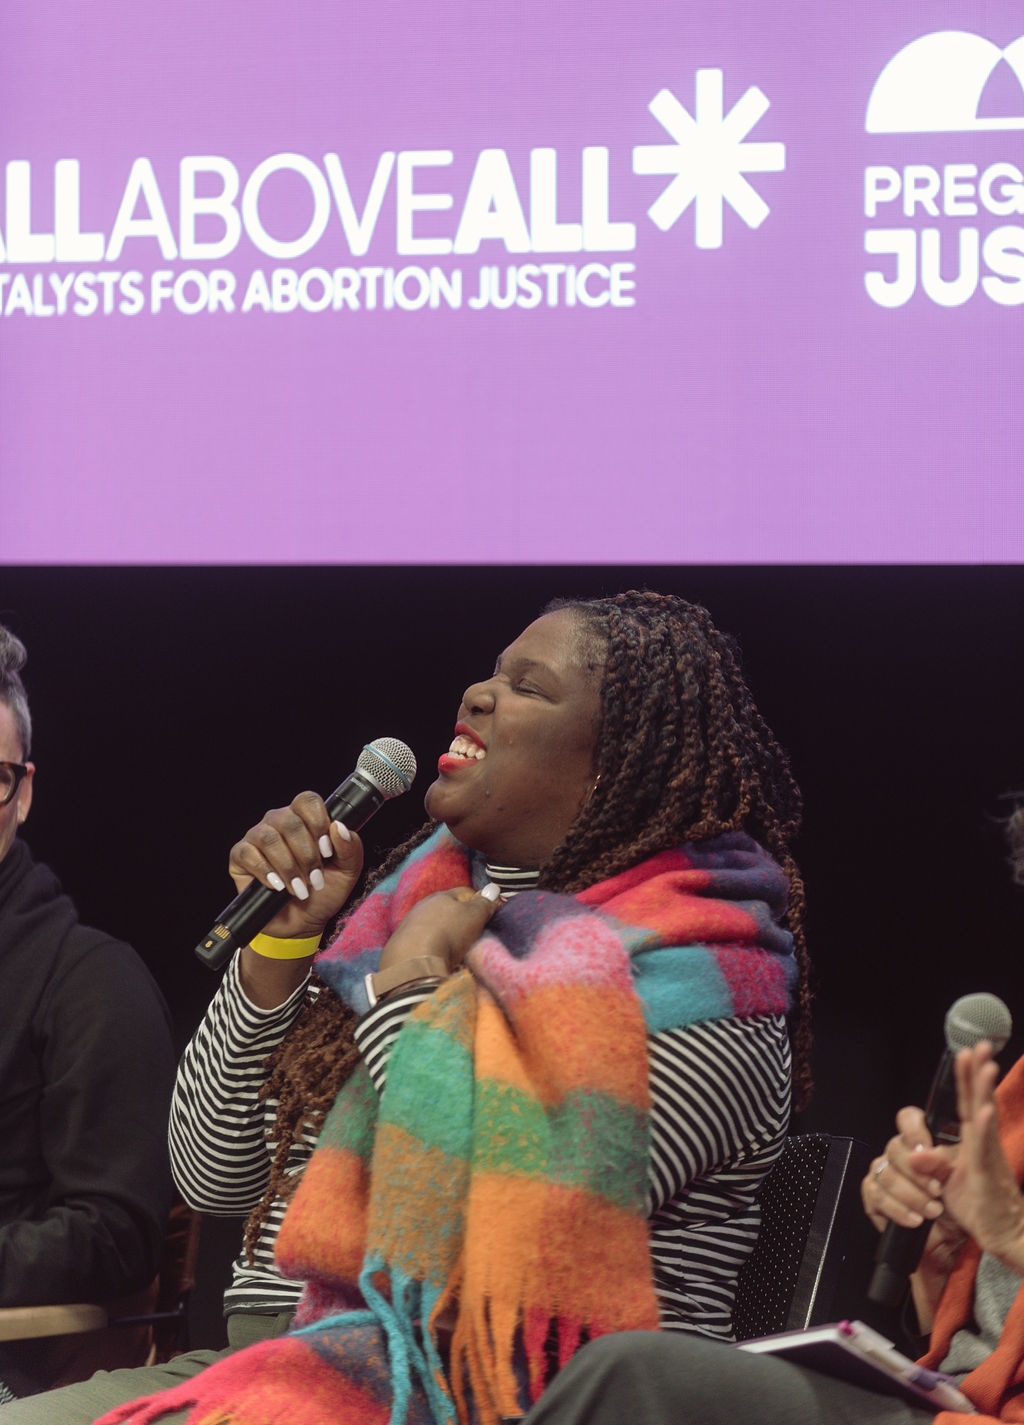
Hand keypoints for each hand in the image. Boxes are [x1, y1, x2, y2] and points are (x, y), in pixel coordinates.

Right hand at [229, 791, 364, 940]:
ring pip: (269, 838)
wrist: (303, 923)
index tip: (327, 852)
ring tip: (299, 888)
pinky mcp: (240, 856)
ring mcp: (257, 837)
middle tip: (315, 879)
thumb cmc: (325, 892)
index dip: (318, 823)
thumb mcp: (348, 871)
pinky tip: (278, 886)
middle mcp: (279, 822)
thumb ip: (351, 847)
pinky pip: (247, 853)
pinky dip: (265, 871)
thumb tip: (339, 827)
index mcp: (305, 818)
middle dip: (306, 855)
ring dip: (288, 866)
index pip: (307, 801)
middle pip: (289, 821)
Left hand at [377, 886, 499, 974]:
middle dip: (460, 920)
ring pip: (434, 926)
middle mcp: (423, 906)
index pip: (465, 893)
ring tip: (455, 951)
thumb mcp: (474, 916)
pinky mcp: (401, 944)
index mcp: (442, 896)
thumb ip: (485, 903)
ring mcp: (410, 924)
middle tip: (473, 936)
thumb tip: (492, 890)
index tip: (487, 916)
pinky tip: (437, 957)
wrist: (414, 962)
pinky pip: (423, 942)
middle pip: (448, 910)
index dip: (478, 903)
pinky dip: (431, 947)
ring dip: (444, 934)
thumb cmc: (449, 934)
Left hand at [939, 1043, 1023, 1271]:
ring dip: (984, 1091)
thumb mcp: (947, 1181)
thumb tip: (915, 1154)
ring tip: (986, 1066)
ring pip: (984, 1117)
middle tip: (982, 1045)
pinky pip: (985, 1148)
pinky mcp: (988, 1175)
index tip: (965, 1052)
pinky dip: (985, 1129)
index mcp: (973, 1141)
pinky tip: (984, 1112)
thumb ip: (932, 1163)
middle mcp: (982, 1144)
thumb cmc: (979, 1205)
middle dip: (979, 1072)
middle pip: (979, 1101)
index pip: (967, 1103)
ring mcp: (988, 1157)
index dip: (966, 1078)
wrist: (1002, 1234)